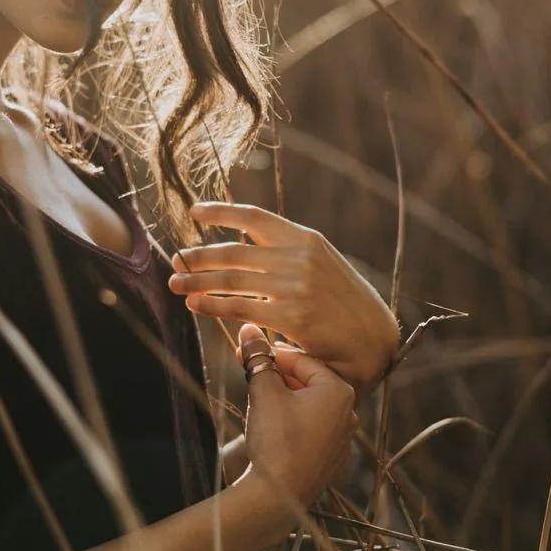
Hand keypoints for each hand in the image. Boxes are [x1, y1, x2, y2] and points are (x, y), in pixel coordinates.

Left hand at [169, 201, 398, 392]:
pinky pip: (241, 308)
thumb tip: (244, 253)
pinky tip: (194, 304)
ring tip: (175, 283)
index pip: (254, 216)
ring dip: (197, 281)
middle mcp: (299, 258)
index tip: (195, 210)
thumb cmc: (343, 303)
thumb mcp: (322, 264)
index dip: (220, 211)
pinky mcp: (292, 317)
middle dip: (198, 256)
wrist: (375, 340)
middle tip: (176, 259)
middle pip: (234, 252)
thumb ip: (287, 254)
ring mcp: (296, 287)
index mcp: (306, 238)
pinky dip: (212, 305)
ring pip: (231, 280)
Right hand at [238, 323, 357, 523]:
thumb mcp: (264, 391)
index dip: (271, 354)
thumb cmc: (275, 440)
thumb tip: (249, 329)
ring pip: (310, 405)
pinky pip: (313, 428)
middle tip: (250, 374)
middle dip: (278, 376)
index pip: (301, 360)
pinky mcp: (332, 458)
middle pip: (308, 381)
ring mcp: (343, 438)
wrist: (278, 495)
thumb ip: (259, 358)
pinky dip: (293, 421)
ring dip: (285, 398)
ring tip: (259, 399)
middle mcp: (349, 412)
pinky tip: (273, 426)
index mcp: (339, 390)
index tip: (247, 353)